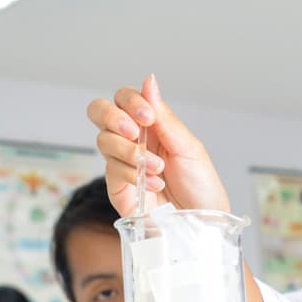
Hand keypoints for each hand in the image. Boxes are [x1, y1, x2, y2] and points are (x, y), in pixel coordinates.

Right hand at [85, 74, 232, 217]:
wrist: (202, 221)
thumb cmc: (201, 185)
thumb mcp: (188, 147)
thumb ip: (164, 116)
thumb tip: (149, 80)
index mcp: (150, 125)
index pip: (124, 98)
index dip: (131, 101)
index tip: (148, 116)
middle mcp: (132, 140)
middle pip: (99, 112)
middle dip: (112, 117)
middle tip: (135, 132)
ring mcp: (122, 162)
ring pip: (103, 141)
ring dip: (132, 152)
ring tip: (158, 168)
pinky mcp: (117, 187)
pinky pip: (112, 170)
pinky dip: (134, 174)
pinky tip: (154, 184)